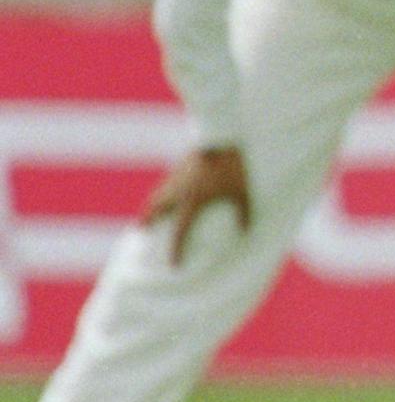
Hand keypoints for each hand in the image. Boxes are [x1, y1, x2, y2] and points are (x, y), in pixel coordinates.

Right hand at [147, 147, 250, 265]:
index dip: (176, 251)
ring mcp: (174, 179)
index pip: (180, 232)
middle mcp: (177, 193)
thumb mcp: (243, 192)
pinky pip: (164, 185)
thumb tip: (245, 231)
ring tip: (149, 214)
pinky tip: (166, 193)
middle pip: (154, 211)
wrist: (220, 136)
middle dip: (147, 223)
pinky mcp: (177, 167)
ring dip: (151, 206)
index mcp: (192, 202)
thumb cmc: (233, 166)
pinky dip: (161, 192)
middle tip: (142, 233)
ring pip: (156, 196)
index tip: (174, 265)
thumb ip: (243, 213)